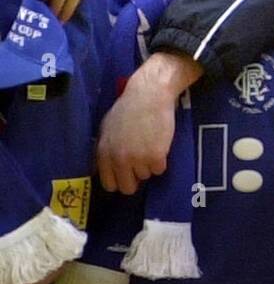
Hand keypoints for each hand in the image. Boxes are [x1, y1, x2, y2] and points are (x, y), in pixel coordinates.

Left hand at [97, 53, 200, 193]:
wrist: (148, 96)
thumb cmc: (128, 109)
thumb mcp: (107, 130)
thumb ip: (105, 150)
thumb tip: (102, 169)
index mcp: (104, 153)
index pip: (109, 184)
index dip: (119, 181)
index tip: (127, 175)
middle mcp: (119, 160)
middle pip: (127, 188)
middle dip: (135, 180)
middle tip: (142, 166)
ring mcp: (138, 159)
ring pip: (146, 176)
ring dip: (149, 165)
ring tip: (150, 145)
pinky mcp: (156, 156)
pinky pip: (160, 169)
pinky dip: (162, 160)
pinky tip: (159, 144)